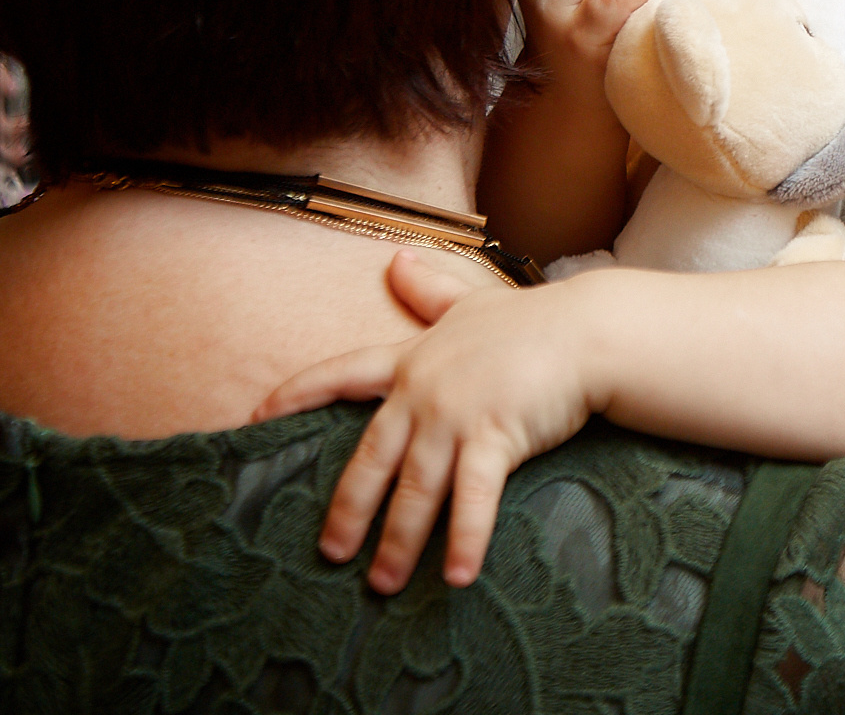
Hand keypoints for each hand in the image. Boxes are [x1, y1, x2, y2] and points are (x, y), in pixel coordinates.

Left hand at [255, 250, 600, 592]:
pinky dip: (465, 540)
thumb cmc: (534, 320)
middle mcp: (424, 392)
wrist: (588, 330)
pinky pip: (473, 499)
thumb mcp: (473, 301)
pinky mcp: (495, 437)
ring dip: (399, 542)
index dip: (297, 393)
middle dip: (349, 510)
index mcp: (412, 360)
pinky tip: (458, 576)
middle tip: (331, 554)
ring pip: (415, 489)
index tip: (256, 415)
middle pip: (372, 457)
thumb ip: (430, 288)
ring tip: (384, 584)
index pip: (341, 374)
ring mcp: (456, 417)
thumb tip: (396, 259)